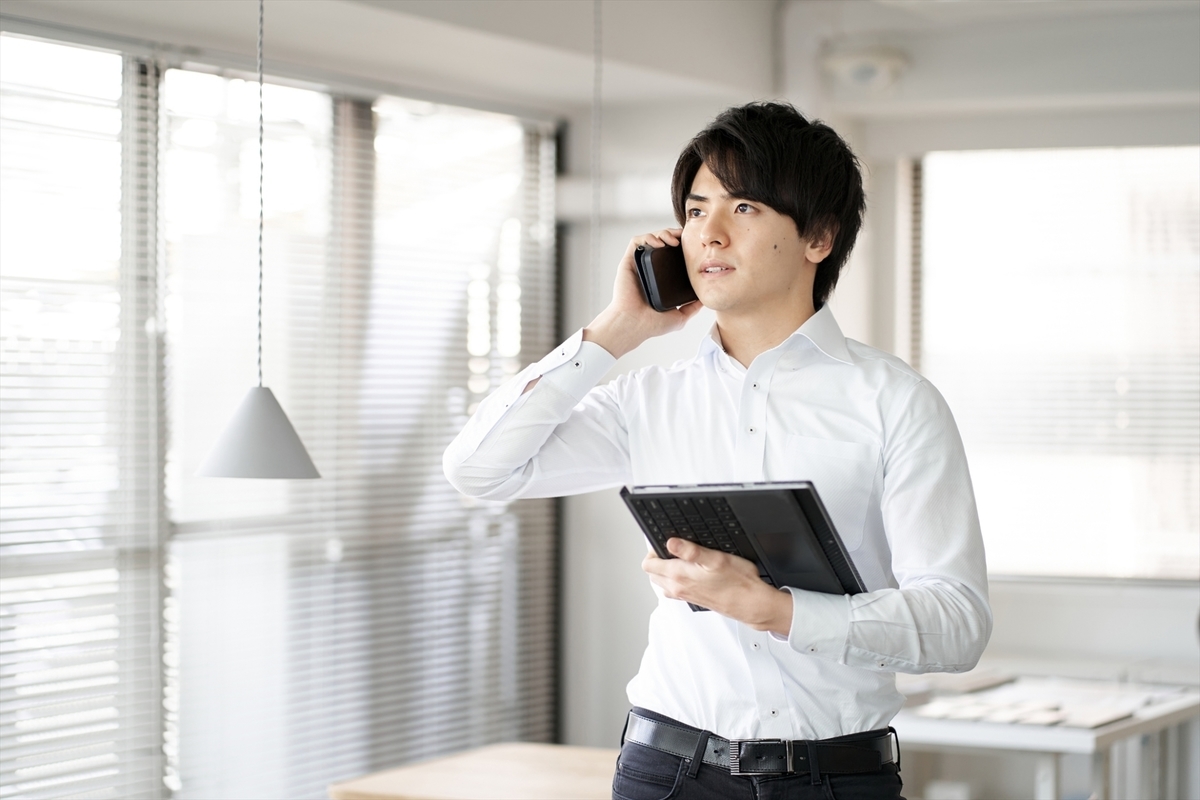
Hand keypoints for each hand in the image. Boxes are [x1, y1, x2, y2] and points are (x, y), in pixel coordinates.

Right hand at [583, 229, 703, 358]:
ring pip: (651, 238)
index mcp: (661, 279)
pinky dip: (648, 236)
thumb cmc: (651, 324)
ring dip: (663, 233)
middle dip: (674, 235)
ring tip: (673, 240)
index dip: (682, 246)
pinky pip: (637, 241)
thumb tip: (705, 300)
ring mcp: (639, 265)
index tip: (693, 245)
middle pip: (662, 243)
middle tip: (684, 237)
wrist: (634, 325)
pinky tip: (659, 242)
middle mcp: (650, 270)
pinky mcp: (628, 262)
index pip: (673, 256)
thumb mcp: (680, 316)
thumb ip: (692, 308)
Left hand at [641, 538, 793, 634]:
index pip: (648, 564)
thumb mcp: (715, 558)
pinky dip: (675, 580)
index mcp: (679, 576)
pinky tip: (690, 573)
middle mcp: (678, 588)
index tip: (664, 542)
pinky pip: (674, 590)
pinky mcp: (693, 599)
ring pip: (662, 582)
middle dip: (657, 559)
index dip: (653, 549)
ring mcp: (684, 595)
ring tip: (679, 559)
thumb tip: (670, 542)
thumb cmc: (738, 583)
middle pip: (652, 573)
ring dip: (664, 570)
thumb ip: (689, 550)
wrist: (751, 604)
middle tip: (671, 549)